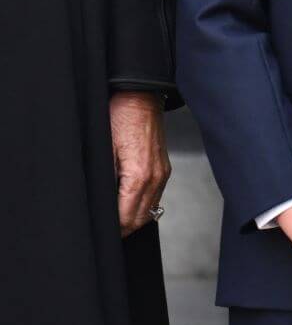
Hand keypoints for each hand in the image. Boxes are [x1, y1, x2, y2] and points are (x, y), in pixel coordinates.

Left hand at [110, 91, 170, 237]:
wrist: (140, 95)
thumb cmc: (119, 117)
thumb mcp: (103, 150)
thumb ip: (104, 181)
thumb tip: (100, 206)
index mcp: (140, 176)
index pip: (125, 219)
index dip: (110, 229)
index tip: (96, 229)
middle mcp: (156, 178)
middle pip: (139, 220)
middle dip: (120, 228)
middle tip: (101, 228)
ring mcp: (162, 173)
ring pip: (149, 211)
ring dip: (131, 218)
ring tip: (112, 218)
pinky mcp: (163, 168)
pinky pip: (154, 197)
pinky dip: (141, 206)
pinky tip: (126, 202)